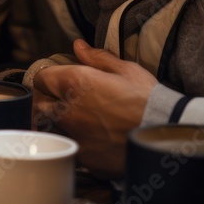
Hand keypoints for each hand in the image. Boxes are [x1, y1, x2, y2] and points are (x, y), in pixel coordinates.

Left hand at [31, 40, 157, 178]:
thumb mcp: (125, 70)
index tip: (58, 80)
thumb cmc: (146, 98)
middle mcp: (67, 110)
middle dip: (47, 100)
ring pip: (49, 128)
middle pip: (39, 104)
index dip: (49, 77)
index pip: (41, 78)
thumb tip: (78, 46)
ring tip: (74, 119)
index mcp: (74, 83)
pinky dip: (72, 141)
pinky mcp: (83, 158)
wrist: (164, 135)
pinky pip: (67, 147)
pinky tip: (88, 138)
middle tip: (63, 99)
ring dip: (55, 122)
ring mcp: (73, 136)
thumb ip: (97, 57)